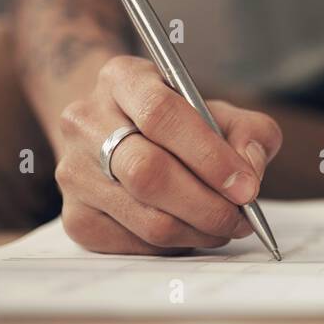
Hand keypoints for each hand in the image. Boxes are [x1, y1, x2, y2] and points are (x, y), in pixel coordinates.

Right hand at [53, 56, 282, 253]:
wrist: (121, 134)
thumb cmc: (180, 123)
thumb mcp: (220, 111)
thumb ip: (250, 132)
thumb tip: (249, 171)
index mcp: (122, 79)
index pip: (161, 114)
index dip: (209, 155)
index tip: (246, 186)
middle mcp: (85, 122)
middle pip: (146, 172)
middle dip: (207, 204)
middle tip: (241, 217)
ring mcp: (73, 172)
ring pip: (144, 218)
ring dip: (198, 231)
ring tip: (225, 225)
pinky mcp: (75, 217)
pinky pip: (136, 244)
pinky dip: (176, 245)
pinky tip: (191, 229)